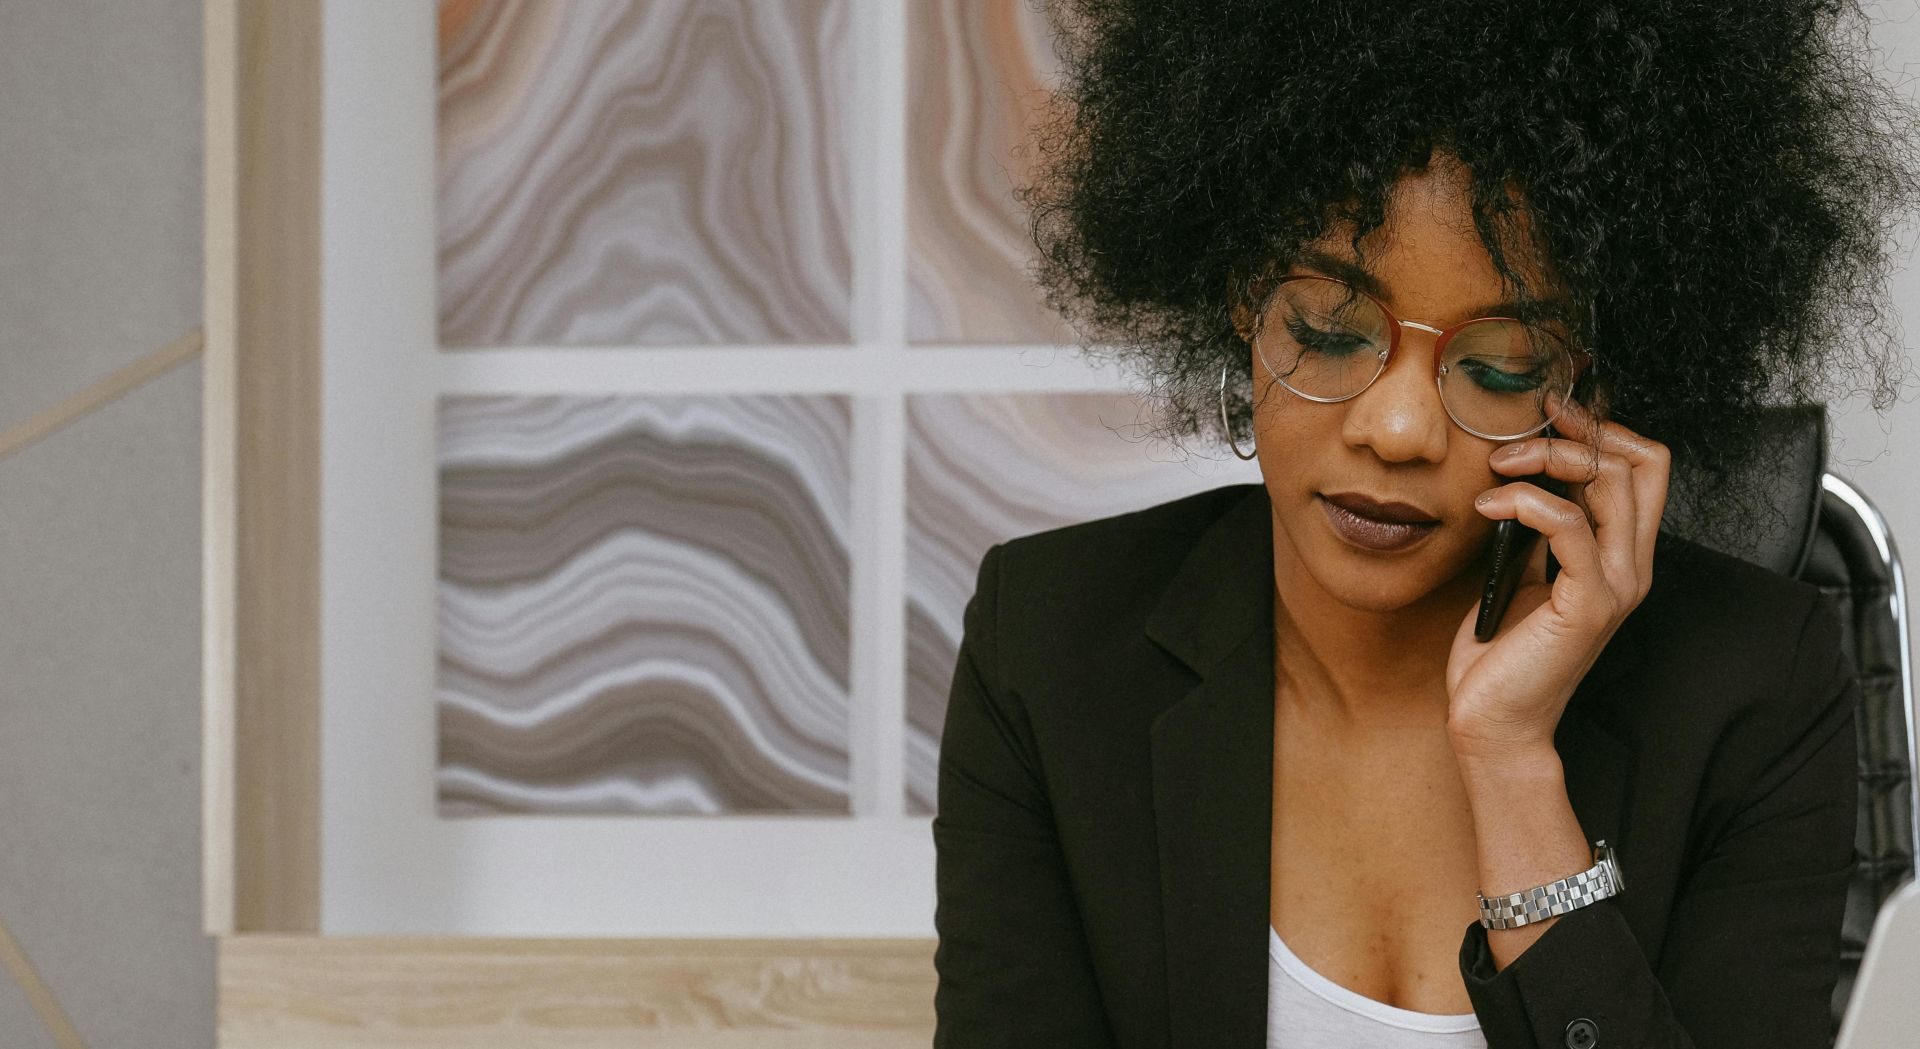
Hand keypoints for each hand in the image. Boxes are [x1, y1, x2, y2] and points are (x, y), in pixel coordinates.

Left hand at [1444, 390, 1671, 759]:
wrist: (1493, 722)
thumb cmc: (1500, 654)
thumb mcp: (1523, 574)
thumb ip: (1540, 532)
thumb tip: (1525, 478)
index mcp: (1621, 556)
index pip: (1646, 467)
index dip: (1602, 429)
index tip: (1548, 414)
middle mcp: (1631, 567)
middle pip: (1640, 463)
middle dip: (1578, 431)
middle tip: (1520, 432)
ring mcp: (1616, 586)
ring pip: (1611, 483)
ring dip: (1547, 459)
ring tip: (1497, 467)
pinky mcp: (1587, 605)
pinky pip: (1570, 526)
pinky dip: (1525, 501)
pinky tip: (1487, 507)